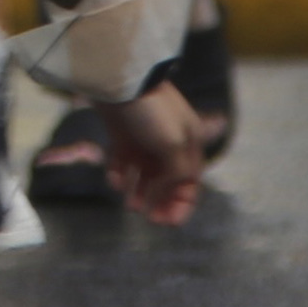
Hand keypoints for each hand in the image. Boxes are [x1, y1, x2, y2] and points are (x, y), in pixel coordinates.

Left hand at [89, 81, 211, 228]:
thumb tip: (173, 190)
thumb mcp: (175, 144)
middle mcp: (168, 146)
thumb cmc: (154, 113)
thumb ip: (178, 172)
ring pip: (144, 176)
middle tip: (149, 217)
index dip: (182, 204)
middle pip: (167, 182)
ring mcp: (144, 143)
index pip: (191, 182)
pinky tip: (116, 180)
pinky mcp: (122, 139)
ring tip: (130, 204)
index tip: (168, 222)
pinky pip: (122, 164)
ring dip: (138, 193)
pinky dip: (120, 175)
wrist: (121, 84)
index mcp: (188, 145)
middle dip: (160, 201)